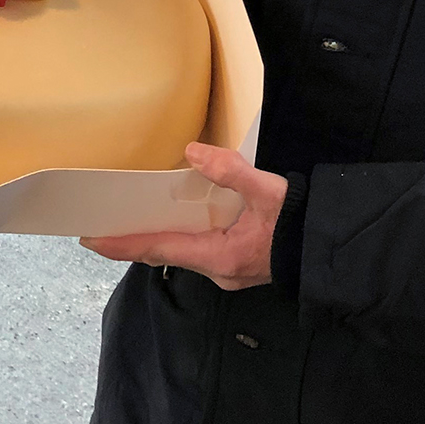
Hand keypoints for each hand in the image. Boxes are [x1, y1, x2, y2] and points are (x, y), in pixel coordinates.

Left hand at [81, 142, 287, 291]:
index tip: (90, 239)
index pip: (158, 249)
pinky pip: (197, 251)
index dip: (122, 244)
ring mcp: (227, 272)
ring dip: (154, 238)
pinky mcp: (237, 265)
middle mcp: (217, 270)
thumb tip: (194, 152)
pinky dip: (178, 236)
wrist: (334, 248)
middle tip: (99, 226)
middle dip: (131, 241)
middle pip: (164, 253)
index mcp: (218, 257)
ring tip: (129, 219)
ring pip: (181, 253)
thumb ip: (231, 170)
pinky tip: (174, 221)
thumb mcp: (269, 191)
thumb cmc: (301, 224)